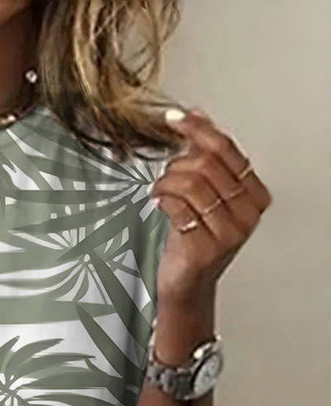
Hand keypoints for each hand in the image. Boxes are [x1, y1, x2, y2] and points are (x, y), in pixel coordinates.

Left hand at [149, 107, 272, 304]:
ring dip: (166, 182)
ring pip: (192, 184)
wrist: (187, 282)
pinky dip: (163, 200)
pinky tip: (158, 202)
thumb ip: (203, 156)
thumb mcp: (203, 194)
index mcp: (254, 194)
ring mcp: (228, 232)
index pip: (226, 150)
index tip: (175, 119)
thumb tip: (197, 116)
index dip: (197, 130)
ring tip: (159, 190)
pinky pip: (179, 208)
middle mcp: (247, 213)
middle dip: (177, 164)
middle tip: (165, 175)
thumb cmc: (194, 239)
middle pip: (207, 165)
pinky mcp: (205, 247)